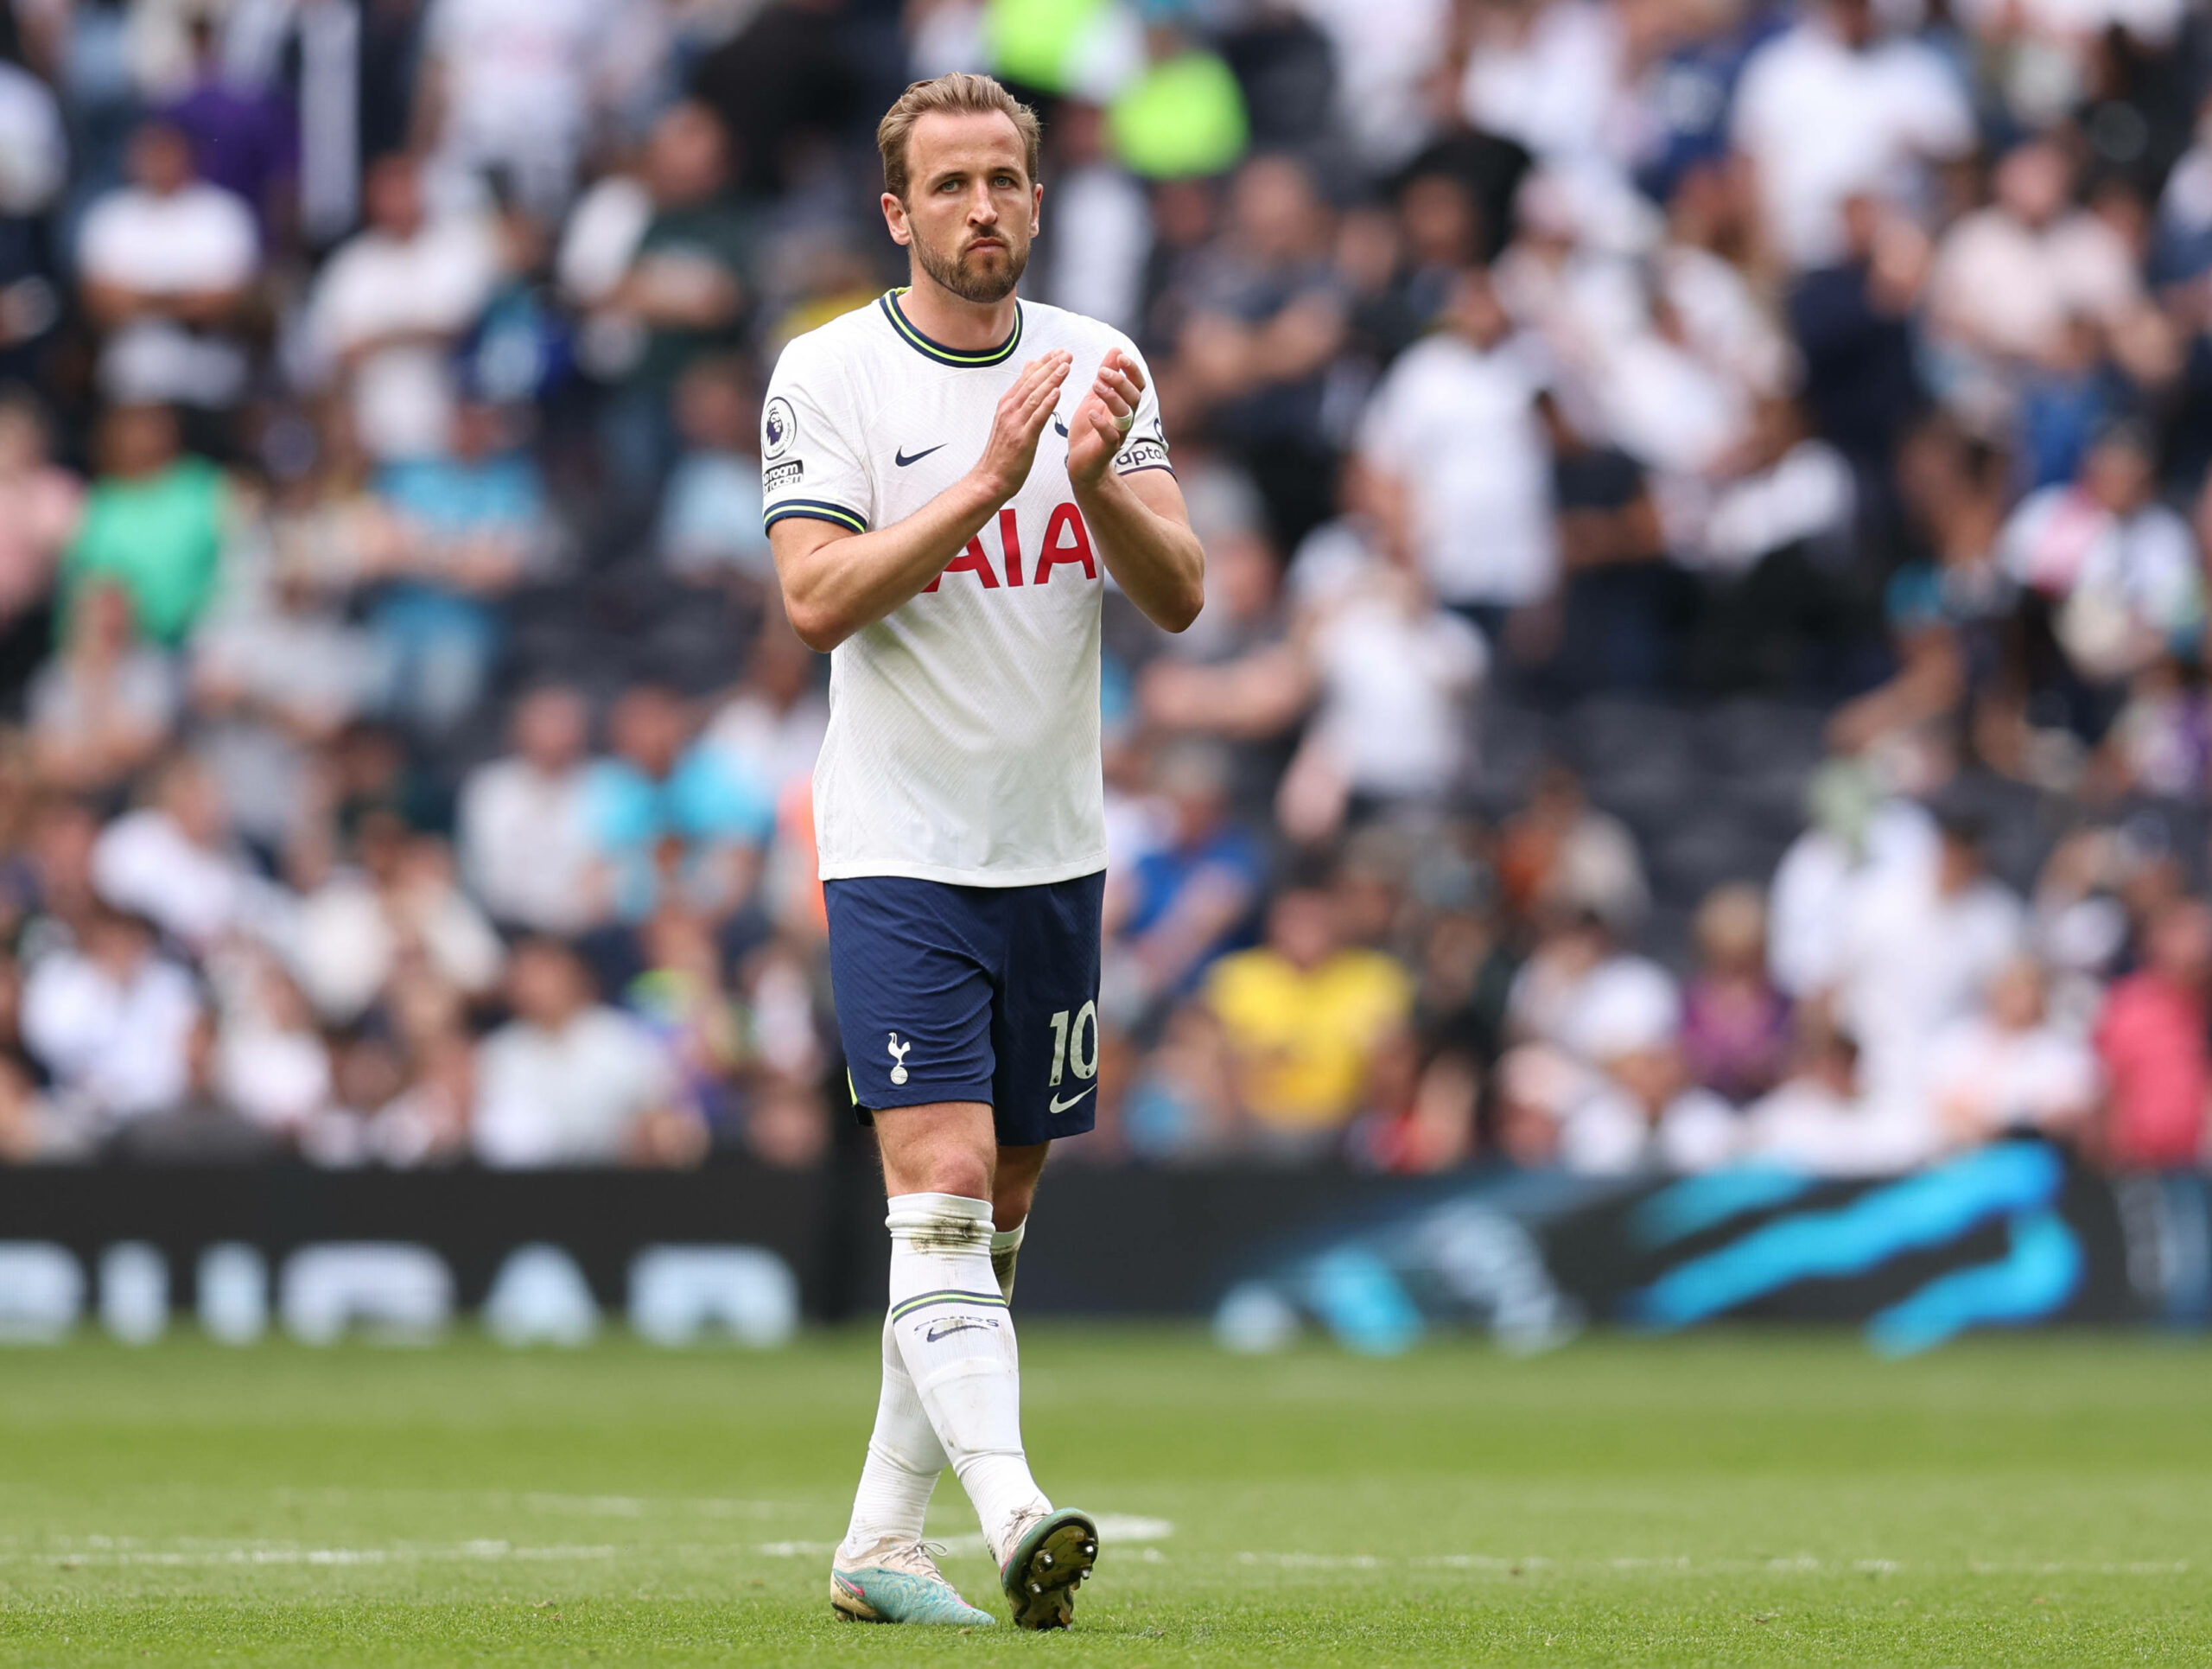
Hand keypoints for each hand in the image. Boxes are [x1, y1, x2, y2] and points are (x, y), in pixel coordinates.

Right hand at [969, 350, 1070, 502]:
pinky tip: (1057, 392)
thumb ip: (1020, 395)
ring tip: (1065, 366)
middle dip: (1050, 365)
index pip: (1027, 376)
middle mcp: (1009, 410)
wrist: (990, 478)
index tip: (1059, 351)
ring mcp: (1015, 424)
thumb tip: (1029, 368)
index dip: (1044, 362)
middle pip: (1032, 382)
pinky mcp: (1022, 439)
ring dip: (1051, 379)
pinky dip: (1046, 404)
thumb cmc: (1003, 451)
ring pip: (1034, 396)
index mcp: (1007, 404)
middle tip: (1066, 353)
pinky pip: (1036, 418)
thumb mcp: (1009, 418)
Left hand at [1067, 350, 1144, 487]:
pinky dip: (1101, 423)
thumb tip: (1116, 349)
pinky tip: (1091, 413)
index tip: (1119, 357)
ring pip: (1124, 414)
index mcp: (1124, 405)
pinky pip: (1110, 436)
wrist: (1081, 464)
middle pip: (1134, 397)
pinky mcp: (1106, 449)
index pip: (1137, 384)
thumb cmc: (1089, 429)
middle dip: (1121, 381)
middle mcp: (1125, 419)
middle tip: (1102, 371)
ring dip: (1112, 397)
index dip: (1132, 370)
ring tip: (1096, 385)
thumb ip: (1106, 376)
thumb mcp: (1095, 397)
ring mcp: (1117, 434)